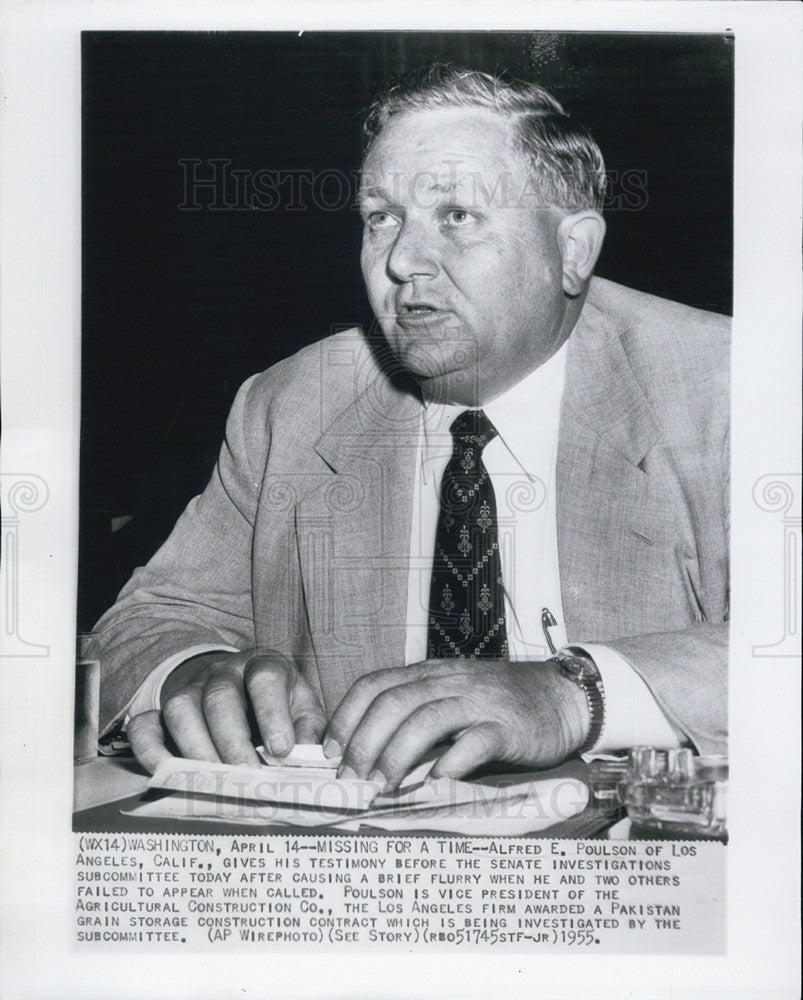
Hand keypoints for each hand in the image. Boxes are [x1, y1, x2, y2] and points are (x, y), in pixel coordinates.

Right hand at [127, 649, 326, 772]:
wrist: (242, 690)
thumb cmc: (279, 706)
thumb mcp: (303, 709)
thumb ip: (310, 731)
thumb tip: (314, 758)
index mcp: (263, 666)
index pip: (265, 678)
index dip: (272, 713)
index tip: (282, 751)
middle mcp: (222, 672)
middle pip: (219, 697)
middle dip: (233, 741)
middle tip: (247, 777)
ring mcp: (188, 690)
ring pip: (180, 709)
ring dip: (196, 750)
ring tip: (216, 783)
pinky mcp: (161, 713)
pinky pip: (144, 726)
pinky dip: (150, 752)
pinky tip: (168, 776)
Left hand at [324, 658, 590, 789]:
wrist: (561, 696)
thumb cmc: (498, 703)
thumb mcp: (450, 695)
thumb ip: (415, 713)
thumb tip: (366, 751)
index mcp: (428, 673)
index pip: (374, 684)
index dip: (346, 717)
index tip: (329, 751)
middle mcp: (448, 681)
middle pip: (393, 703)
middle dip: (364, 741)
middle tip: (352, 778)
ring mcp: (478, 702)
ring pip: (427, 720)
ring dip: (397, 755)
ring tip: (382, 788)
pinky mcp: (506, 727)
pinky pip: (473, 742)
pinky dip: (448, 764)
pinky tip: (432, 785)